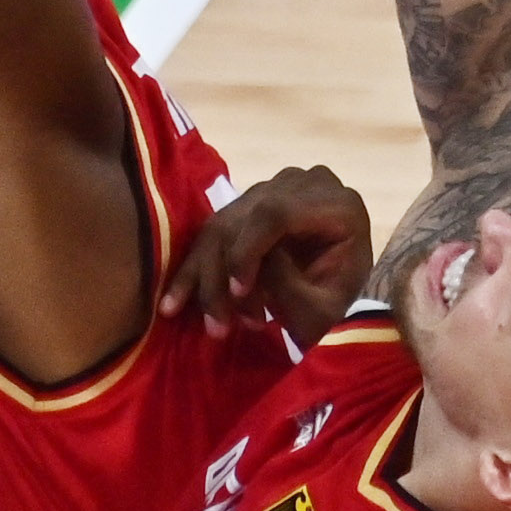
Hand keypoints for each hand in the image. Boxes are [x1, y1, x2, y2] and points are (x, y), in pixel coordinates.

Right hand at [164, 165, 378, 342]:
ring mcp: (275, 188)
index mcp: (337, 204)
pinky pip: (215, 229)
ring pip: (223, 225)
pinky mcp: (250, 202)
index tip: (237, 293)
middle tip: (220, 326)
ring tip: (211, 325)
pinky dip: (195, 269)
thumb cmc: (337, 304)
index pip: (277, 212)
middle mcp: (305, 184)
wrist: (336, 295)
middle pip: (245, 219)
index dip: (247, 250)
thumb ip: (290, 285)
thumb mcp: (321, 308)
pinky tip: (173, 304)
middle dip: (224, 275)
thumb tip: (252, 264)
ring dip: (207, 278)